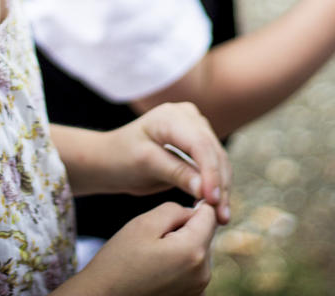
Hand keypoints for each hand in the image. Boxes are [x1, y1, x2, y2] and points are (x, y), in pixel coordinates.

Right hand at [80, 202, 216, 295]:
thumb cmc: (120, 261)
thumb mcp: (144, 223)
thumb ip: (175, 210)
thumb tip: (193, 211)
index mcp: (193, 251)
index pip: (210, 214)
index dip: (192, 206)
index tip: (171, 216)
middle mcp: (203, 274)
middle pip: (204, 234)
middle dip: (184, 229)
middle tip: (155, 238)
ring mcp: (198, 290)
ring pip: (198, 251)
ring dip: (181, 246)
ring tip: (153, 256)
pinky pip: (192, 269)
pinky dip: (179, 264)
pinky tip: (156, 271)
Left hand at [101, 102, 230, 223]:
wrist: (112, 158)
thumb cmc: (122, 157)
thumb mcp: (145, 164)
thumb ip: (176, 173)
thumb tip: (205, 190)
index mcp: (170, 116)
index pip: (200, 144)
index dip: (210, 173)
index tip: (212, 200)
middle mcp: (188, 116)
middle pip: (213, 151)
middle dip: (219, 185)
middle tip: (221, 218)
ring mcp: (195, 126)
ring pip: (218, 159)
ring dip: (222, 188)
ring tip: (221, 218)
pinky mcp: (198, 141)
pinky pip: (214, 163)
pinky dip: (217, 185)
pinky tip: (217, 208)